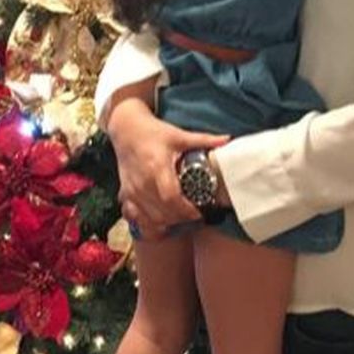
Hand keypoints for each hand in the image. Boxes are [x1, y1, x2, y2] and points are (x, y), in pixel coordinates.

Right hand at [108, 98, 227, 235]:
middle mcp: (142, 182)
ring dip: (168, 222)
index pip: (171, 198)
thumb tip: (227, 140)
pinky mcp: (125, 194)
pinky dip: (148, 223)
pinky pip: (135, 218)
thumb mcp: (178, 135)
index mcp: (157, 167)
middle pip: (163, 213)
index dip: (186, 210)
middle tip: (195, 214)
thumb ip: (203, 140)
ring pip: (150, 219)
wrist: (126, 130)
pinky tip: (160, 220)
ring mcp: (132, 190)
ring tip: (181, 216)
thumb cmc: (152, 132)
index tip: (199, 212)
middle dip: (181, 218)